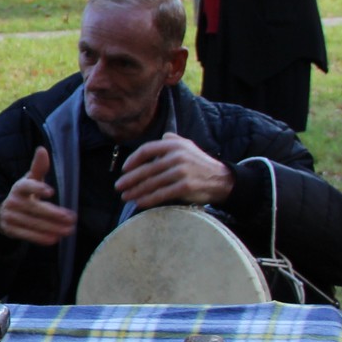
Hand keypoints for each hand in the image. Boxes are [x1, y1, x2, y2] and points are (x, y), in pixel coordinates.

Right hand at [0, 146, 75, 245]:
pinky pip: (27, 235)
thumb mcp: (29, 180)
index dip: (37, 188)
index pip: (26, 186)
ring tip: (68, 230)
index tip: (51, 191)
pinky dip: (41, 238)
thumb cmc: (24, 194)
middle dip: (53, 214)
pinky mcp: (11, 230)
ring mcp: (10, 217)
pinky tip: (55, 239)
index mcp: (18, 187)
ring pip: (33, 223)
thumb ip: (38, 167)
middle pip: (34, 208)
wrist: (2, 213)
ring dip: (52, 228)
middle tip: (71, 218)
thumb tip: (42, 150)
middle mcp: (12, 201)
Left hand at [115, 133, 234, 207]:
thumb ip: (174, 141)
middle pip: (146, 169)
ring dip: (136, 191)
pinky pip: (161, 194)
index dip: (133, 160)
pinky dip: (148, 199)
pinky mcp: (185, 186)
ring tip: (125, 197)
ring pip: (152, 183)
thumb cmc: (200, 164)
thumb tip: (162, 138)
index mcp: (175, 145)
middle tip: (118, 186)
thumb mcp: (189, 146)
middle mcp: (177, 156)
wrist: (222, 179)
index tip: (124, 170)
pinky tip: (139, 203)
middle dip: (130, 179)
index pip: (147, 150)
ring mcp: (181, 171)